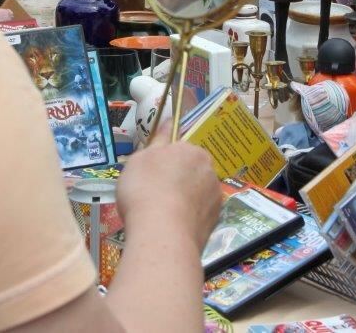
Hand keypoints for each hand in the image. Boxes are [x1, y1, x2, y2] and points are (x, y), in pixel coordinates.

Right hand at [116, 130, 220, 252]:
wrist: (162, 234)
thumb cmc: (146, 189)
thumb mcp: (140, 159)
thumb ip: (158, 140)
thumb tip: (169, 122)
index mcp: (193, 152)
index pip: (181, 150)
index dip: (165, 162)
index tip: (153, 175)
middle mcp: (210, 171)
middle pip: (192, 172)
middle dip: (178, 180)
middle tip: (154, 194)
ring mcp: (215, 198)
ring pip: (198, 194)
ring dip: (185, 200)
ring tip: (162, 214)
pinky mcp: (215, 222)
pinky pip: (199, 214)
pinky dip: (189, 218)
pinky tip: (172, 226)